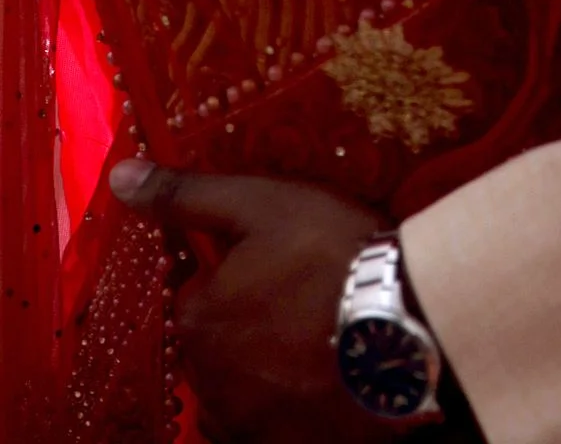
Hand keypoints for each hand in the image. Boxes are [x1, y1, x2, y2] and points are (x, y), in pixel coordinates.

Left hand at [109, 159, 397, 443]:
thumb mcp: (263, 204)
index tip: (278, 264)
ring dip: (263, 369)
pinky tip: (319, 379)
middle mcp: (210, 378)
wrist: (405, 329)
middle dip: (246, 325)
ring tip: (315, 340)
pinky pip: (270, 426)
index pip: (199, 294)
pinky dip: (286, 408)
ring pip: (240, 389)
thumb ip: (188, 195)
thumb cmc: (333, 257)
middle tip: (301, 300)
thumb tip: (120, 177)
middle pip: (218, 345)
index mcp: (199, 317)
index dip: (238, 275)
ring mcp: (248, 421)